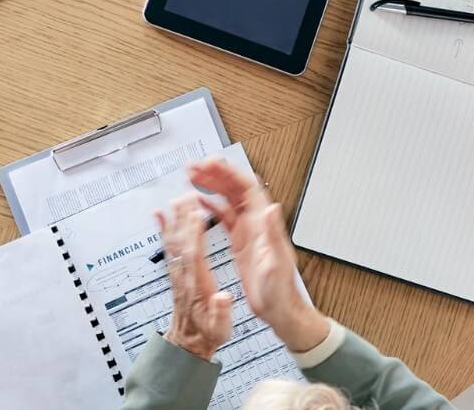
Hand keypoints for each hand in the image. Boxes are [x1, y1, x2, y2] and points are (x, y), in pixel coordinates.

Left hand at [155, 196, 231, 360]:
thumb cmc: (207, 333)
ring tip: (175, 200)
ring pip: (174, 242)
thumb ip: (221, 312)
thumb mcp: (220, 328)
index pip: (194, 255)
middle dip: (183, 218)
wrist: (189, 342)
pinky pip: (168, 247)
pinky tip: (160, 216)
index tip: (196, 214)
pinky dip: (163, 229)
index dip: (194, 235)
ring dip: (174, 220)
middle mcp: (184, 276)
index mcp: (197, 285)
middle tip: (186, 196)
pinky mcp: (175, 272)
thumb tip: (223, 298)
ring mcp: (178, 273)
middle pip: (182, 242)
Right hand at [189, 157, 328, 352]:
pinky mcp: (240, 241)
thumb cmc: (281, 290)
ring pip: (227, 198)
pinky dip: (211, 205)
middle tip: (193, 166)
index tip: (210, 164)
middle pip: (234, 188)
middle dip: (215, 173)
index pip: (246, 187)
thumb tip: (273, 206)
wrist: (279, 309)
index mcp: (263, 223)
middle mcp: (256, 222)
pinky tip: (200, 200)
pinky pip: (224, 216)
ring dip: (211, 185)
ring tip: (192, 176)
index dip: (228, 172)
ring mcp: (247, 230)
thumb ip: (274, 234)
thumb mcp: (276, 263)